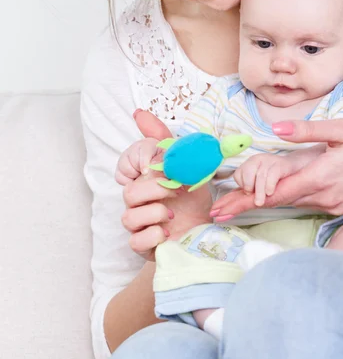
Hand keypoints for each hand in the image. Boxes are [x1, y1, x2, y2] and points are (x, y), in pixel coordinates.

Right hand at [122, 110, 211, 260]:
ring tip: (172, 213)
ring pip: (128, 217)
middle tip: (175, 189)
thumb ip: (164, 138)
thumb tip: (138, 113)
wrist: (204, 230)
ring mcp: (139, 224)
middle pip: (128, 192)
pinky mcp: (144, 246)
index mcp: (144, 179)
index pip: (123, 166)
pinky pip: (135, 242)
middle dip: (154, 188)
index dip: (133, 163)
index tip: (152, 165)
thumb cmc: (192, 196)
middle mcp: (138, 201)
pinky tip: (167, 232)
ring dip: (153, 212)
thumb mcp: (186, 162)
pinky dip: (152, 235)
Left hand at [212, 118, 342, 219]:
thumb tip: (275, 130)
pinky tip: (273, 197)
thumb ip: (307, 131)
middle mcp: (325, 195)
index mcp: (322, 176)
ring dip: (264, 203)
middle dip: (247, 205)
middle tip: (218, 212)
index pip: (277, 192)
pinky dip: (286, 199)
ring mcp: (333, 203)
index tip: (225, 206)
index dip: (248, 200)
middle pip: (279, 201)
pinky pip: (307, 202)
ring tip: (237, 206)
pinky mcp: (340, 204)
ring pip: (292, 202)